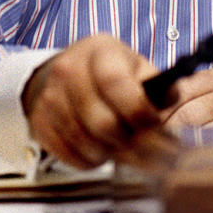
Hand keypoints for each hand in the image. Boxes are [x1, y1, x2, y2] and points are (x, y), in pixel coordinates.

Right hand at [21, 34, 176, 169]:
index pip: (115, 83)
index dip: (139, 111)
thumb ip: (157, 84)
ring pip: (87, 143)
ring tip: (124, 145)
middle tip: (145, 147)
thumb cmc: (107, 72)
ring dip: (112, 153)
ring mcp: (50, 97)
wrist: (62, 74)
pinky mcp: (39, 122)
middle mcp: (69, 71)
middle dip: (130, 141)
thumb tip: (173, 97)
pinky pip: (70, 155)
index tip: (154, 124)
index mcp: (98, 52)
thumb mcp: (135, 67)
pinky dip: (91, 160)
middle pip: (102, 122)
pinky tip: (101, 148)